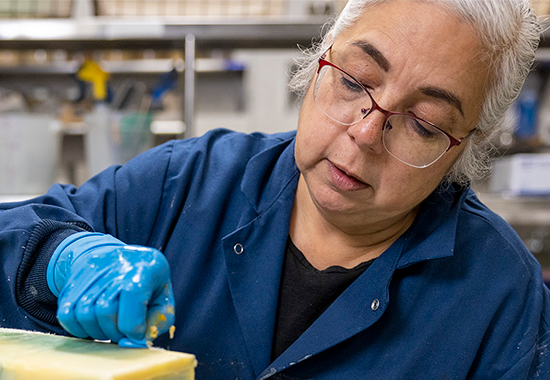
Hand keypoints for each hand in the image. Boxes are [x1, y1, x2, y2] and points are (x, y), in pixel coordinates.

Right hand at [47, 232, 174, 346]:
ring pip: (84, 313)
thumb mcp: (164, 300)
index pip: (133, 292)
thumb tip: (132, 342)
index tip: (136, 334)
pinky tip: (94, 327)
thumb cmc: (149, 284)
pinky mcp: (74, 281)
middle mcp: (116, 264)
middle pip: (105, 308)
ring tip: (110, 329)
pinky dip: (78, 329)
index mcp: (145, 266)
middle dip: (114, 332)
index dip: (133, 324)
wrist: (125, 259)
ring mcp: (92, 271)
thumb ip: (156, 323)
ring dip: (97, 332)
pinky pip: (67, 314)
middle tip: (122, 333)